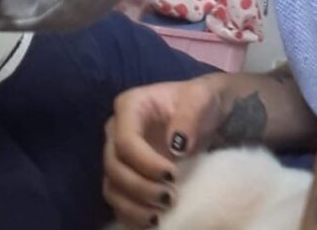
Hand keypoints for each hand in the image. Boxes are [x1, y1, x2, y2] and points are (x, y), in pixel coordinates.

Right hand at [101, 76, 224, 228]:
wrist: (204, 112)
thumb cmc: (200, 101)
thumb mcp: (200, 98)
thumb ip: (188, 116)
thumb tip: (177, 144)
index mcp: (130, 106)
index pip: (125, 141)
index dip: (145, 163)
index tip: (172, 175)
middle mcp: (117, 130)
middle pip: (114, 166)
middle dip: (140, 187)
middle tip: (169, 198)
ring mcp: (119, 154)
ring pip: (112, 186)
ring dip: (133, 206)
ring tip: (159, 216)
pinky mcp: (125, 174)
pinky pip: (118, 199)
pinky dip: (130, 214)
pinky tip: (151, 222)